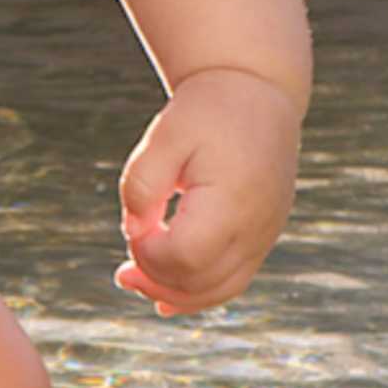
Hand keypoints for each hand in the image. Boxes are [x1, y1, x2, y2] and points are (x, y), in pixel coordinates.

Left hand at [114, 69, 302, 315]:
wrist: (258, 91)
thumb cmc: (206, 110)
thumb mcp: (163, 136)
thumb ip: (141, 186)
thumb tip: (135, 234)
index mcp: (231, 200)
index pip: (184, 256)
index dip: (148, 255)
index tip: (134, 227)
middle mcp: (256, 226)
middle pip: (201, 281)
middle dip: (156, 281)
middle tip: (121, 275)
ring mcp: (265, 234)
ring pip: (221, 289)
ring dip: (176, 295)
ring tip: (136, 285)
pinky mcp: (265, 235)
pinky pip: (234, 279)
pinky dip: (201, 292)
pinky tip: (167, 297)